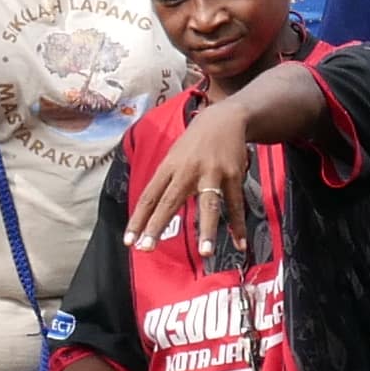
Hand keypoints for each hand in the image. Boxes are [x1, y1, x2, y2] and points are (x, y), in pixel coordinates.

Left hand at [124, 96, 264, 266]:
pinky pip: (235, 205)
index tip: (130, 241)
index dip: (138, 220)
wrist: (225, 118)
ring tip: (205, 252)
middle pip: (170, 202)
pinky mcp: (233, 175)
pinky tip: (240, 243)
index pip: (149, 197)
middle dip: (157, 226)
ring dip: (207, 230)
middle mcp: (187, 170)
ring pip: (208, 205)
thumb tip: (151, 212)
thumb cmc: (194, 143)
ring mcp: (212, 173)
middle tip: (147, 248)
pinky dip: (238, 225)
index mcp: (169, 167)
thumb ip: (166, 182)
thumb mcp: (174, 156)